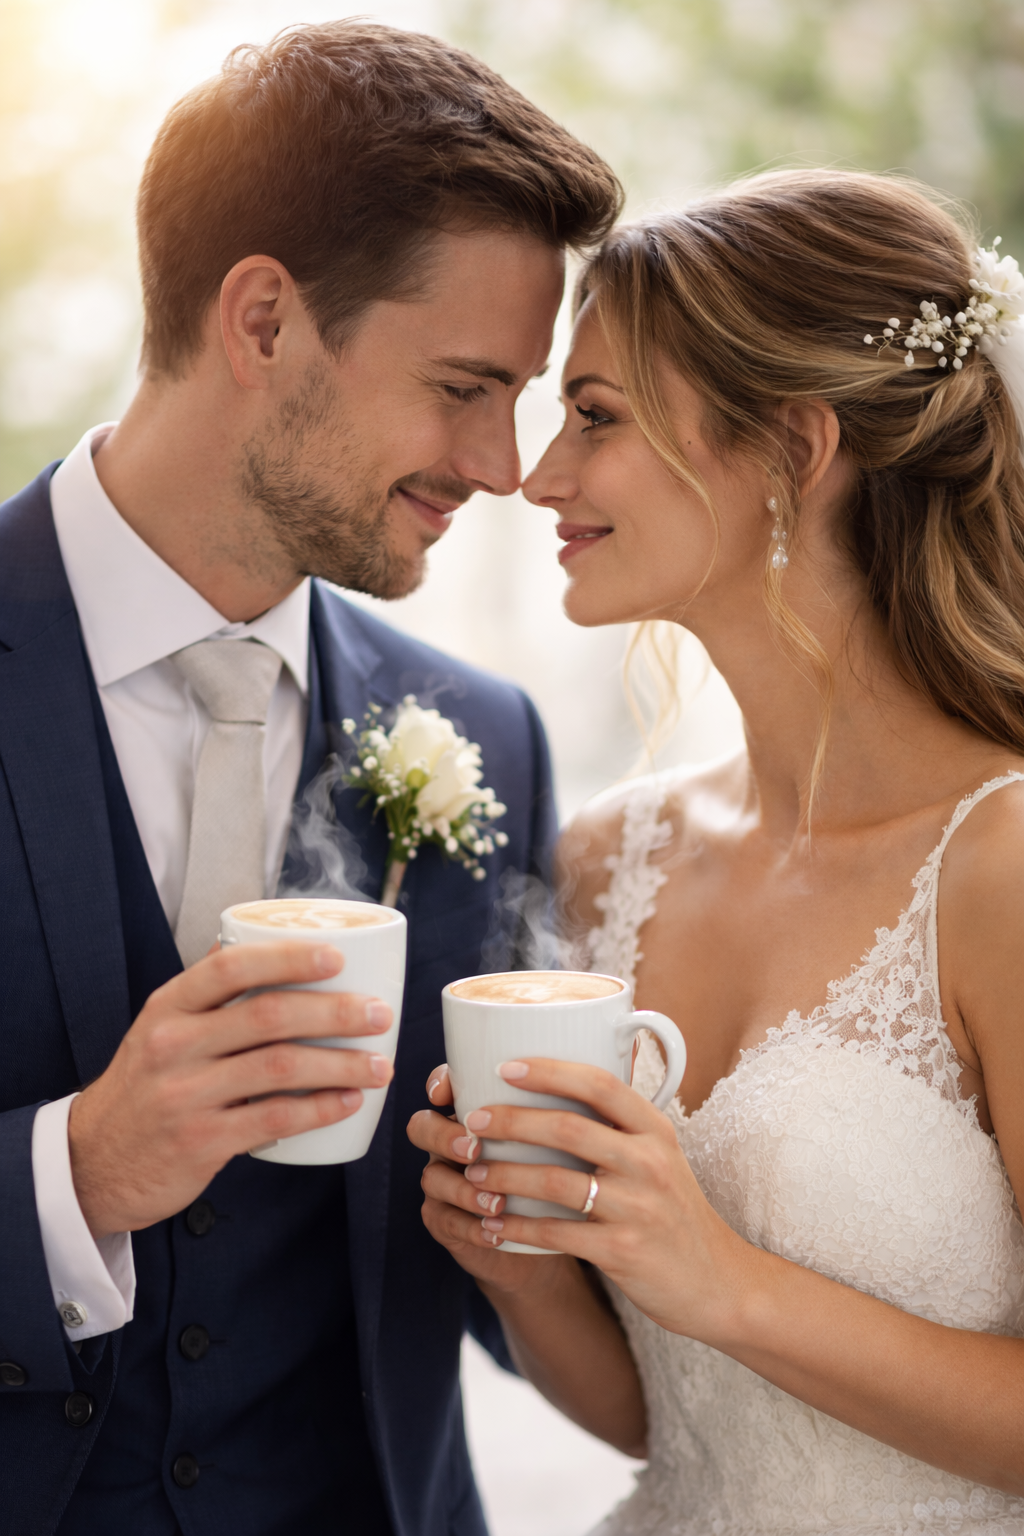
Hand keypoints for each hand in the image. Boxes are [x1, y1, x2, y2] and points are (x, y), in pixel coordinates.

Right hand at [68, 942, 393, 1239]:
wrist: (91, 1161)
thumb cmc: (144, 1085)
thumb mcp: (159, 1026)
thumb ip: (206, 988)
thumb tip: (258, 937)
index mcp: (169, 1007)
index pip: (231, 966)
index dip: (289, 958)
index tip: (337, 958)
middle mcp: (173, 1045)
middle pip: (268, 1016)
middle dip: (335, 1012)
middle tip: (379, 1015)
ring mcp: (186, 1094)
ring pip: (280, 1067)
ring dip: (341, 1064)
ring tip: (379, 1064)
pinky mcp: (201, 1141)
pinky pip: (274, 1118)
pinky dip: (319, 1108)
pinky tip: (349, 1102)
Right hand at [406, 1065, 576, 1298]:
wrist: (568, 1238)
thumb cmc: (574, 1173)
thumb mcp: (579, 1133)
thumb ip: (587, 1095)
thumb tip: (628, 1045)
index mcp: (480, 1108)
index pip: (445, 1084)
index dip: (442, 1082)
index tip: (454, 1089)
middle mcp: (456, 1141)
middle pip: (424, 1128)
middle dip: (445, 1136)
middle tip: (475, 1147)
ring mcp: (448, 1184)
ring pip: (432, 1179)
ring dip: (462, 1188)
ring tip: (495, 1200)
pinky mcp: (452, 1226)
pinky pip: (447, 1225)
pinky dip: (470, 1227)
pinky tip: (494, 1233)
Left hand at [438, 1057, 750, 1343]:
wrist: (716, 1283)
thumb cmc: (674, 1212)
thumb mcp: (661, 1158)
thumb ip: (619, 1128)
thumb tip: (556, 1089)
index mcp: (656, 1130)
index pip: (600, 1083)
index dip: (549, 1070)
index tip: (504, 1066)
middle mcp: (650, 1162)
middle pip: (568, 1128)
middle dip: (511, 1121)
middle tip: (472, 1120)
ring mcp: (638, 1207)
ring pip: (556, 1181)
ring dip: (506, 1176)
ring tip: (473, 1174)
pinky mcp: (623, 1251)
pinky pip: (557, 1233)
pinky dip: (518, 1228)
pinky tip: (492, 1227)